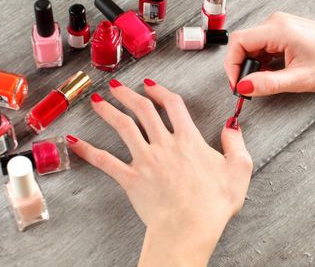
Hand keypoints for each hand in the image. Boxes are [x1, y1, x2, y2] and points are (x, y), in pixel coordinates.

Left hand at [66, 78, 252, 266]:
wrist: (189, 228)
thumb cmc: (213, 204)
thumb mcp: (239, 169)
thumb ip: (235, 143)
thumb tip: (231, 127)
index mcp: (188, 140)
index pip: (173, 106)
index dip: (161, 91)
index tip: (152, 85)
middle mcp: (164, 145)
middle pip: (143, 110)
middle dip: (129, 95)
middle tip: (118, 86)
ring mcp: (145, 160)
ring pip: (123, 128)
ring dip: (109, 112)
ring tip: (98, 101)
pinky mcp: (131, 179)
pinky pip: (105, 161)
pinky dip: (89, 150)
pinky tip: (75, 140)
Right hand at [224, 12, 314, 96]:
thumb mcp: (300, 78)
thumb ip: (269, 83)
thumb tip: (244, 86)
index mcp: (277, 30)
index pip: (238, 42)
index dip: (232, 65)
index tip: (237, 84)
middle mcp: (275, 22)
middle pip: (242, 43)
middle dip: (241, 66)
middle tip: (249, 86)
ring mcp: (279, 25)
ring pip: (251, 44)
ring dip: (251, 64)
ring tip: (265, 80)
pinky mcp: (282, 30)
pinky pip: (261, 44)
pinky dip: (260, 60)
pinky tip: (272, 71)